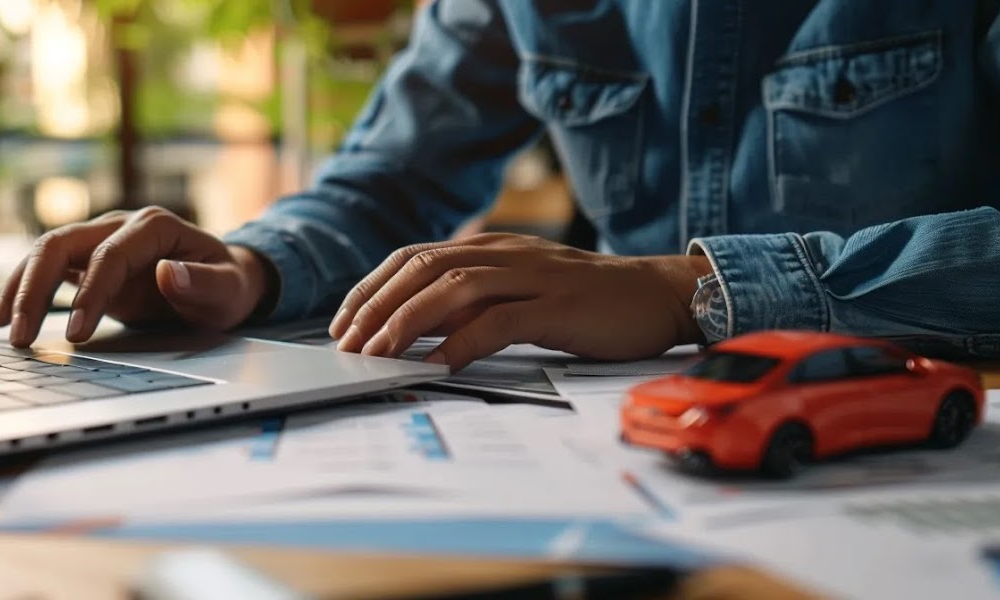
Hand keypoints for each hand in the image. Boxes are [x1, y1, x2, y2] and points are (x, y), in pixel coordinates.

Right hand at [0, 207, 268, 346]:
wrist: (222, 279)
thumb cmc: (227, 284)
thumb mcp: (229, 289)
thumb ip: (204, 283)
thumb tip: (168, 274)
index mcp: (153, 227)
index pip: (109, 255)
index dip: (90, 293)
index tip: (77, 334)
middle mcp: (119, 226)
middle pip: (61, 243)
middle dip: (35, 288)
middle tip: (20, 334)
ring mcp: (99, 241)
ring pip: (45, 253)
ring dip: (20, 288)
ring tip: (3, 329)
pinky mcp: (87, 262)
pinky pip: (48, 270)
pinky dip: (24, 291)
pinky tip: (6, 318)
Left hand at [327, 234, 711, 370]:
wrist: (657, 294)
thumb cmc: (586, 301)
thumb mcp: (520, 293)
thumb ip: (473, 304)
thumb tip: (418, 329)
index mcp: (491, 247)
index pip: (413, 257)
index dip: (371, 287)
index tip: (342, 321)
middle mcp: (506, 253)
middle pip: (424, 268)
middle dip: (377, 305)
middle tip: (348, 343)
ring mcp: (533, 276)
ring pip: (455, 287)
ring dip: (408, 321)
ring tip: (379, 352)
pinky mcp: (558, 305)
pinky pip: (500, 320)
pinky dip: (463, 341)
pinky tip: (440, 363)